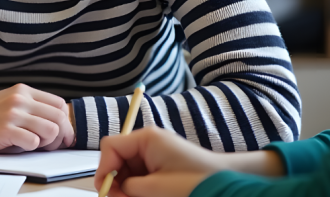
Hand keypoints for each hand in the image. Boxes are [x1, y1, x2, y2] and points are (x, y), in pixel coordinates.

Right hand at [0, 84, 73, 152]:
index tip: (59, 135)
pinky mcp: (5, 130)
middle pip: (59, 117)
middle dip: (62, 135)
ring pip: (52, 130)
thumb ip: (29, 106)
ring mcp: (12, 114)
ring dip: (47, 143)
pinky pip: (34, 142)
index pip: (59, 104)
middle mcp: (20, 99)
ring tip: (34, 144)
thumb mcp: (8, 102)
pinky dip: (31, 147)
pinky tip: (19, 145)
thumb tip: (58, 123)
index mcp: (22, 90)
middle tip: (52, 146)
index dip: (64, 121)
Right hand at [96, 127, 264, 196]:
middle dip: (115, 180)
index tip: (105, 191)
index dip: (103, 169)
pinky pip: (140, 174)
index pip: (111, 147)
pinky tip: (144, 195)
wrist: (225, 183)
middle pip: (117, 158)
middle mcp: (148, 141)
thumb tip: (112, 189)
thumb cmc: (195, 180)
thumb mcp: (156, 187)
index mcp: (146, 138)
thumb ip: (128, 187)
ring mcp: (155, 152)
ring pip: (127, 169)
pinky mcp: (161, 163)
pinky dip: (137, 187)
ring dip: (127, 186)